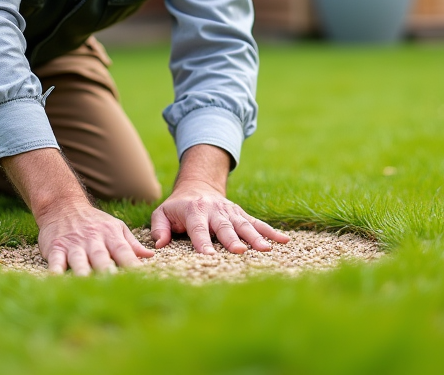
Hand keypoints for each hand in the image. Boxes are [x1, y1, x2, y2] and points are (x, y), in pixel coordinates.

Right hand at [36, 199, 153, 275]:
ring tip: (86, 283)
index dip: (132, 264)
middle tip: (114, 283)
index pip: (123, 251)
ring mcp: (74, 244)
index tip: (141, 277)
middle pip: (101, 257)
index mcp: (110, 236)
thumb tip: (151, 256)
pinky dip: (56, 271)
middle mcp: (93, 240)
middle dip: (107, 270)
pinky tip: (56, 279)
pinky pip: (56, 261)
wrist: (63, 205)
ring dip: (83, 272)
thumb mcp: (115, 227)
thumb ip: (131, 244)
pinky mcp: (56, 248)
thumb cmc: (94, 222)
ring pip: (79, 260)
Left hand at [150, 144, 290, 254]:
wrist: (198, 186)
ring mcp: (230, 212)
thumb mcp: (162, 212)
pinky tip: (284, 240)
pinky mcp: (241, 214)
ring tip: (265, 250)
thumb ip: (160, 227)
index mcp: (195, 212)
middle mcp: (215, 210)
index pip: (199, 229)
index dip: (203, 243)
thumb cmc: (177, 208)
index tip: (208, 257)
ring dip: (255, 237)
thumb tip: (159, 244)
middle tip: (240, 252)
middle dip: (232, 240)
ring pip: (244, 225)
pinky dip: (271, 232)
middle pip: (224, 227)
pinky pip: (257, 223)